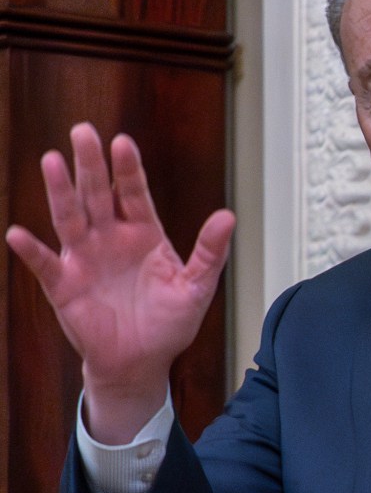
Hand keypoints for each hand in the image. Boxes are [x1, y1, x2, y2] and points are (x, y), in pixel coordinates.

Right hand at [4, 125, 233, 442]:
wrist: (142, 361)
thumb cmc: (169, 322)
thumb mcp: (196, 287)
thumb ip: (209, 252)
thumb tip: (229, 216)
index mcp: (143, 234)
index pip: (134, 194)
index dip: (128, 170)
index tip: (123, 143)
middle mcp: (109, 238)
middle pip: (97, 194)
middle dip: (90, 164)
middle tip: (83, 131)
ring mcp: (84, 258)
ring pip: (69, 218)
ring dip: (60, 191)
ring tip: (51, 161)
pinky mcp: (64, 284)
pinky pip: (45, 264)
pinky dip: (32, 251)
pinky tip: (20, 235)